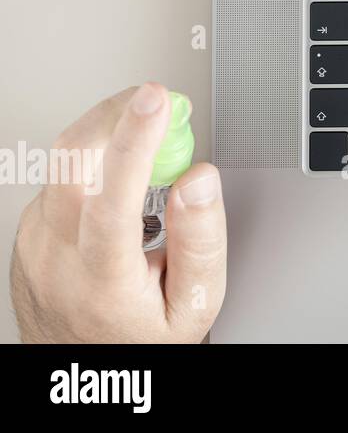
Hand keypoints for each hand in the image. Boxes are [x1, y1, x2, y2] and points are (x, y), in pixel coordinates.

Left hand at [10, 84, 226, 342]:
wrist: (85, 366)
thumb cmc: (143, 336)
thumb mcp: (195, 302)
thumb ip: (203, 240)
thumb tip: (200, 178)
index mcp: (102, 280)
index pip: (112, 198)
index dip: (136, 140)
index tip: (158, 101)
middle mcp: (54, 259)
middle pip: (71, 161)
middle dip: (116, 113)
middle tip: (158, 100)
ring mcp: (32, 243)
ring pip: (63, 163)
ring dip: (106, 136)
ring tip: (150, 149)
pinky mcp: (26, 232)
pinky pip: (58, 179)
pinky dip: (93, 163)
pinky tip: (120, 180)